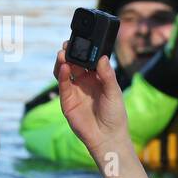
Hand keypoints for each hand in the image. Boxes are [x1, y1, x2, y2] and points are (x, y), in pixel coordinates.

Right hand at [55, 42, 129, 158]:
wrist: (107, 137)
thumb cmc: (115, 116)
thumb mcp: (114, 93)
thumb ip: (108, 76)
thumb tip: (103, 57)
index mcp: (98, 78)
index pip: (88, 60)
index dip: (84, 50)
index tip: (82, 40)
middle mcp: (85, 82)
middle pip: (74, 62)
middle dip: (71, 52)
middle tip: (69, 44)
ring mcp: (75, 90)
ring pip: (64, 70)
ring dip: (63, 61)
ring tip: (63, 53)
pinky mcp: (67, 100)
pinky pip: (63, 84)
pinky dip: (62, 74)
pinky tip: (64, 67)